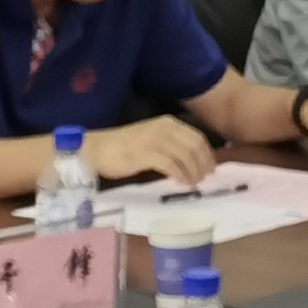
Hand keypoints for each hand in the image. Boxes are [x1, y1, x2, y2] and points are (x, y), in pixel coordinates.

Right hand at [85, 117, 215, 187]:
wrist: (96, 150)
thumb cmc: (124, 148)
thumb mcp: (152, 140)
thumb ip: (171, 146)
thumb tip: (193, 161)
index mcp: (168, 123)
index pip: (197, 137)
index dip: (207, 154)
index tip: (211, 169)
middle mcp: (165, 128)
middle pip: (195, 146)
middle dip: (203, 164)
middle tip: (204, 179)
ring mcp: (155, 140)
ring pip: (186, 156)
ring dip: (193, 172)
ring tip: (193, 184)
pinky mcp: (146, 154)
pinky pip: (171, 165)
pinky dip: (180, 175)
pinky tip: (181, 183)